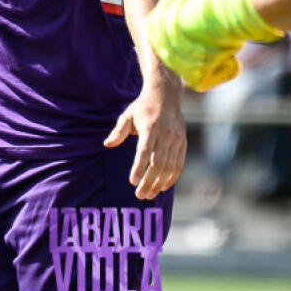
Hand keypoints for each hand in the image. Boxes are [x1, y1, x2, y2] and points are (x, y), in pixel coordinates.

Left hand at [104, 77, 186, 199]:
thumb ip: (119, 131)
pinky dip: (172, 177)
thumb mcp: (128, 115)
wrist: (166, 95)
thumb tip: (108, 144)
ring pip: (169, 166)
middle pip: (158, 162)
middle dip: (149, 181)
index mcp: (151, 127)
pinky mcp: (182, 142)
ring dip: (160, 183)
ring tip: (149, 195)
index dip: (139, 167)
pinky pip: (179, 164)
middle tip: (140, 195)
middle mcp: (165, 133)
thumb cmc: (142, 108)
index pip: (145, 150)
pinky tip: (163, 187)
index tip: (133, 182)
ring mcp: (176, 138)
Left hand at [137, 0, 283, 90]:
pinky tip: (224, 55)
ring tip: (217, 38)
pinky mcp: (195, 77)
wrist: (231, 10)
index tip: (196, 17)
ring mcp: (177, 64)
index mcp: (153, 26)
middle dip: (195, 40)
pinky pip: (204, 78)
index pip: (162, 32)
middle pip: (179, 48)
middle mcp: (162, 48)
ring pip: (192, 62)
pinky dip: (217, 70)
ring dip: (206, 54)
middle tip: (209, 28)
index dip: (184, 24)